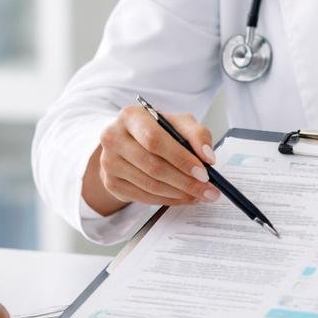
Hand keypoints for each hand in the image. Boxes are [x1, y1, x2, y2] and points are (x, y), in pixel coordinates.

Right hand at [81, 103, 219, 215]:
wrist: (128, 144)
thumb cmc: (157, 131)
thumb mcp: (178, 123)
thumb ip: (197, 134)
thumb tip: (207, 157)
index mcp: (130, 116)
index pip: (155, 140)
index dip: (181, 158)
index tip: (204, 173)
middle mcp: (113, 137)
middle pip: (153, 166)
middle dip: (185, 182)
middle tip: (208, 190)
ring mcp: (109, 162)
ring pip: (150, 185)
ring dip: (179, 194)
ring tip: (199, 195)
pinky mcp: (110, 183)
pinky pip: (144, 197)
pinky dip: (168, 200)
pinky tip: (183, 198)